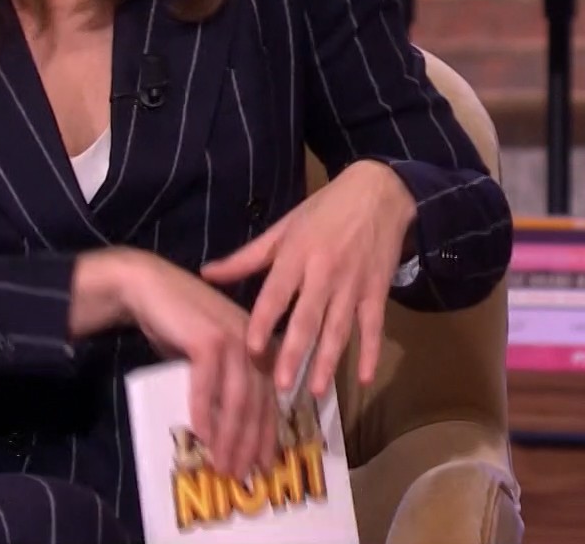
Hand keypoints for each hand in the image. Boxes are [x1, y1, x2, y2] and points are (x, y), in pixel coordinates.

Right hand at [112, 249, 279, 480]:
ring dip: (229, 437)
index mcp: (261, 346)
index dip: (267, 435)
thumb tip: (226, 430)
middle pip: (258, 403)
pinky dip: (204, 412)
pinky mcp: (211, 339)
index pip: (270, 399)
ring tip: (221, 465)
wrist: (148, 288)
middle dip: (249, 444)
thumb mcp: (209, 359)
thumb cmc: (177, 325)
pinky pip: (208, 385)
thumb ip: (223, 385)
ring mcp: (236, 338)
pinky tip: (200, 435)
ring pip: (238, 399)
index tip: (262, 466)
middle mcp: (256, 342)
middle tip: (240, 475)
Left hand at [199, 160, 415, 401]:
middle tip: (280, 386)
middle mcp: (325, 272)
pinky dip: (370, 352)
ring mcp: (353, 284)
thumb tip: (206, 273)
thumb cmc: (324, 210)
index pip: (277, 293)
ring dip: (327, 361)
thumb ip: (246, 257)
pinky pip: (373, 327)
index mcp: (298, 254)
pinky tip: (363, 378)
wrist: (379, 193)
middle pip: (308, 318)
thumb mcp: (283, 228)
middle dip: (294, 353)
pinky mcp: (377, 292)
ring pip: (339, 329)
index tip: (251, 349)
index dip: (264, 321)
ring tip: (315, 391)